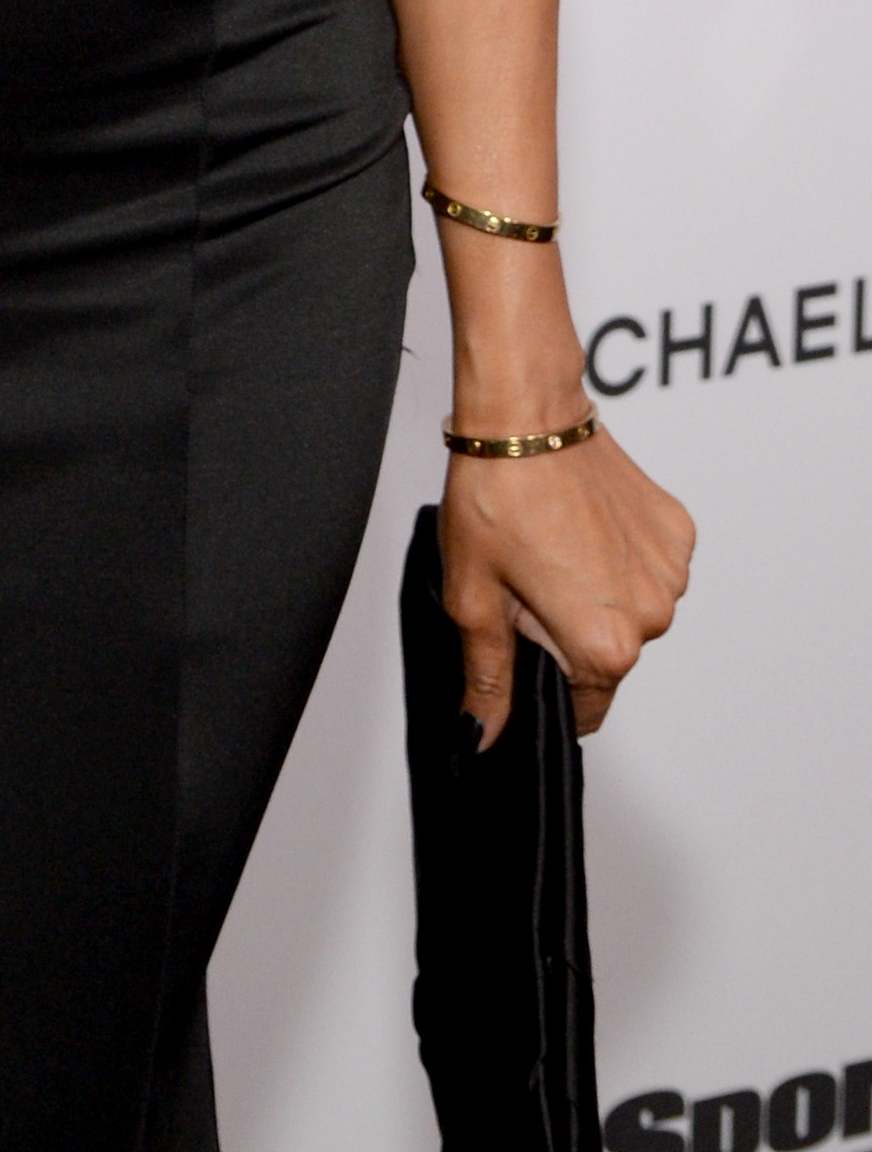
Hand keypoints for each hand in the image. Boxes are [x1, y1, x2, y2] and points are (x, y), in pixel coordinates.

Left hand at [439, 428, 692, 746]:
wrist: (524, 414)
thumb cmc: (494, 497)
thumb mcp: (473, 599)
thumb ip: (487, 678)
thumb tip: (485, 737)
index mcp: (604, 646)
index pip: (582, 709)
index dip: (544, 683)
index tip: (523, 646)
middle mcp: (652, 617)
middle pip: (608, 657)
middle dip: (567, 632)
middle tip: (526, 580)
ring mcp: (671, 573)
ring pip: (629, 611)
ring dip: (596, 594)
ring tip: (552, 545)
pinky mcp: (678, 533)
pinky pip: (648, 568)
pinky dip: (619, 557)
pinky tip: (583, 524)